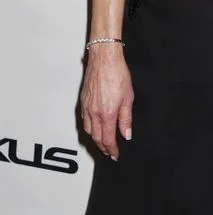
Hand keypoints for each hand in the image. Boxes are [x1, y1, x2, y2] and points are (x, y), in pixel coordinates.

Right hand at [80, 43, 133, 159]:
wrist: (104, 59)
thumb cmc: (117, 74)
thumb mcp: (128, 97)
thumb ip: (126, 118)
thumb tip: (126, 134)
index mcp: (106, 113)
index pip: (108, 139)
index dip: (112, 149)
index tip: (115, 155)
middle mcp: (94, 112)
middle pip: (96, 138)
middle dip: (103, 147)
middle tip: (109, 152)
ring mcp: (86, 107)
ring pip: (88, 130)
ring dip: (95, 139)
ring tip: (103, 143)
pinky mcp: (83, 101)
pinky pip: (84, 120)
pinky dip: (89, 128)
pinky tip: (94, 127)